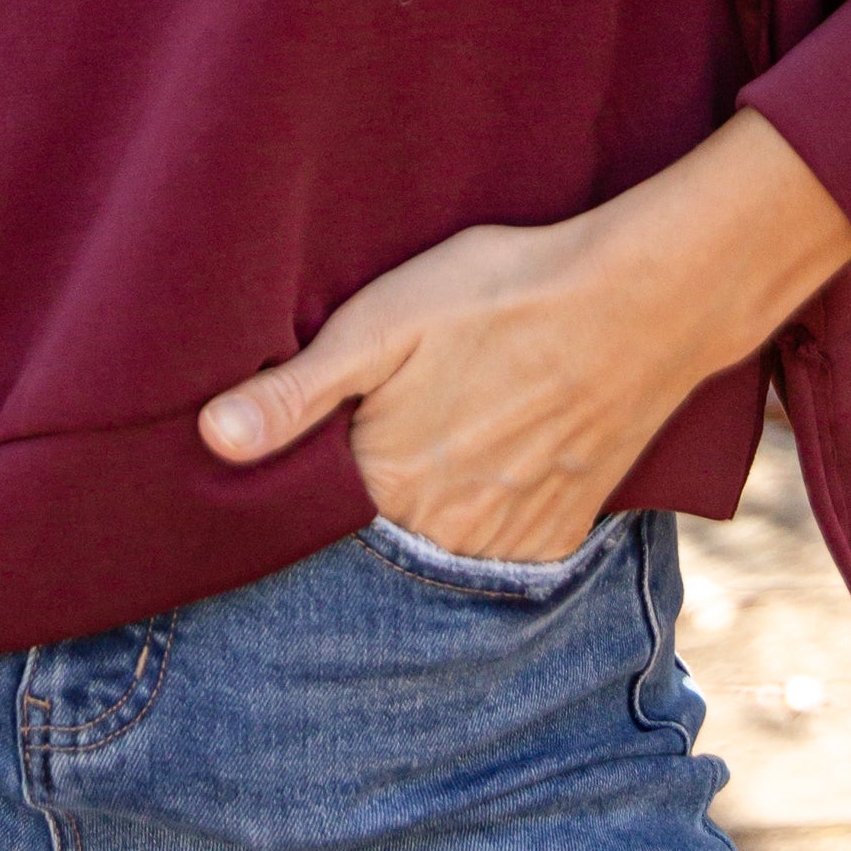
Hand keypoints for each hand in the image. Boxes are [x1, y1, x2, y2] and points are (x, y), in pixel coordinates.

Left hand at [197, 112, 850, 560]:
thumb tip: (211, 439)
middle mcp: (447, 536)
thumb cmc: (500, 296)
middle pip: (379, 543)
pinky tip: (490, 466)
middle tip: (386, 439)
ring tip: (439, 450)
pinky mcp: (565, 533)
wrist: (639, 301)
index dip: (303, 489)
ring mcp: (513, 542)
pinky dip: (486, 523)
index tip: (307, 454)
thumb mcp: (381, 323)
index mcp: (389, 488)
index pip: (316, 520)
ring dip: (427, 521)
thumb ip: (296, 393)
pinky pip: (504, 555)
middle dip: (365, 512)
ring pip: (441, 552)